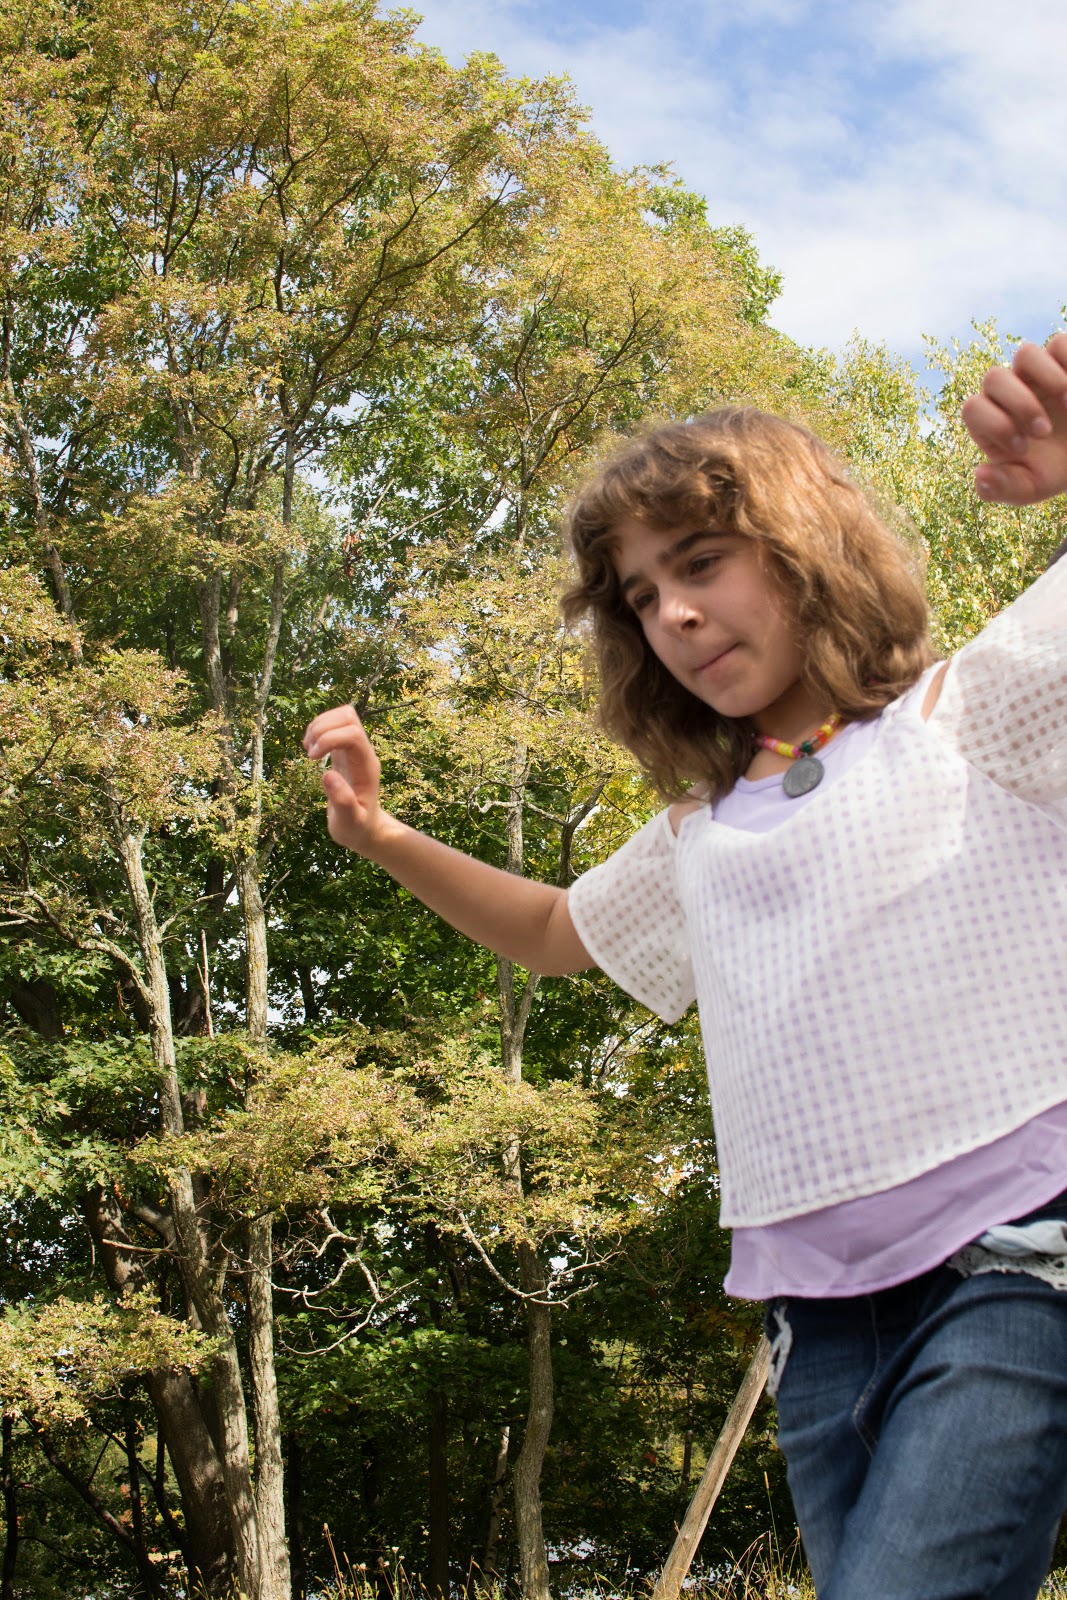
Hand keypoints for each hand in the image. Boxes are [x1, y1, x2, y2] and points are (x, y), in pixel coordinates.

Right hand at [303, 704, 391, 855]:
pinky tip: (311, 750)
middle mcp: (363, 753)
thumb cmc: (358, 828)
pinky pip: (334, 725)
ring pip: (341, 715)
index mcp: (367, 766)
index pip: (354, 734)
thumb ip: (343, 802)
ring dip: (319, 725)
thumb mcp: (350, 822)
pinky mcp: (344, 751)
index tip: (312, 758)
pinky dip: (317, 730)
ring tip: (308, 749)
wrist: (364, 828)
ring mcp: (354, 749)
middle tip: (309, 753)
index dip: (330, 738)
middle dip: (323, 727)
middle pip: (348, 716)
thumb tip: (328, 774)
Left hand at [961, 333, 1066, 504]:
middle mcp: (1009, 392)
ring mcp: (1037, 374)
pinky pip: (1060, 343)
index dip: (994, 425)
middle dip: (1019, 405)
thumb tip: (980, 475)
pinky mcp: (1064, 360)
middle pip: (994, 377)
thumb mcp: (1028, 488)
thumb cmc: (1052, 471)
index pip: (973, 408)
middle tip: (1044, 432)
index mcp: (991, 420)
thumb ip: (1002, 487)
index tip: (1023, 449)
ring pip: (1025, 353)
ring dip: (1046, 377)